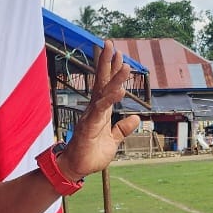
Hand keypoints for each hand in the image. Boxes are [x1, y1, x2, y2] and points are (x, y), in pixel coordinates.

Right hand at [57, 45, 138, 181]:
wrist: (76, 169)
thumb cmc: (91, 154)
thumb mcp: (113, 140)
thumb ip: (123, 129)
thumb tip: (136, 118)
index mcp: (100, 111)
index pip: (106, 86)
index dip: (112, 70)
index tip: (118, 54)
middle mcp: (95, 110)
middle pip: (101, 82)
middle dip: (106, 63)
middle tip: (111, 44)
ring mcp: (91, 116)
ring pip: (103, 93)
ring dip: (114, 78)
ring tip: (125, 64)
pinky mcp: (89, 126)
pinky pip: (101, 110)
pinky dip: (110, 99)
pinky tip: (119, 90)